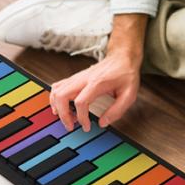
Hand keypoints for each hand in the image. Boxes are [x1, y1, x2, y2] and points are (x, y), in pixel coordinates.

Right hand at [48, 13, 147, 130]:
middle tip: (71, 126)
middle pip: (62, 96)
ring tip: (67, 117)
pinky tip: (62, 107)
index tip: (86, 127)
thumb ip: (117, 111)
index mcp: (97, 83)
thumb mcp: (129, 94)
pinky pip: (58, 87)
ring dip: (57, 107)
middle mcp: (83, 79)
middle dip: (63, 115)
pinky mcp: (75, 78)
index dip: (81, 118)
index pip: (81, 102)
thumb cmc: (125, 74)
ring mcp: (77, 77)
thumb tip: (103, 123)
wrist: (122, 57)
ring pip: (56, 91)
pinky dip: (56, 98)